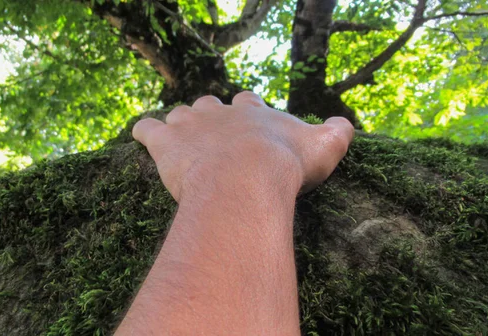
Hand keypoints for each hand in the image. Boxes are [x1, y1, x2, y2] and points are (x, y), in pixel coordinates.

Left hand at [132, 91, 353, 202]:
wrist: (247, 178)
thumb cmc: (286, 164)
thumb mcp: (325, 147)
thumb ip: (337, 133)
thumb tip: (346, 125)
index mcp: (251, 112)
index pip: (247, 102)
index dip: (246, 110)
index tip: (247, 120)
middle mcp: (218, 112)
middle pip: (208, 105)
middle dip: (209, 117)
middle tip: (212, 138)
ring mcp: (189, 125)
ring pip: (178, 115)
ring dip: (179, 125)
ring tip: (180, 142)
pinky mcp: (164, 142)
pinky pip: (145, 128)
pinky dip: (143, 131)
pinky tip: (142, 136)